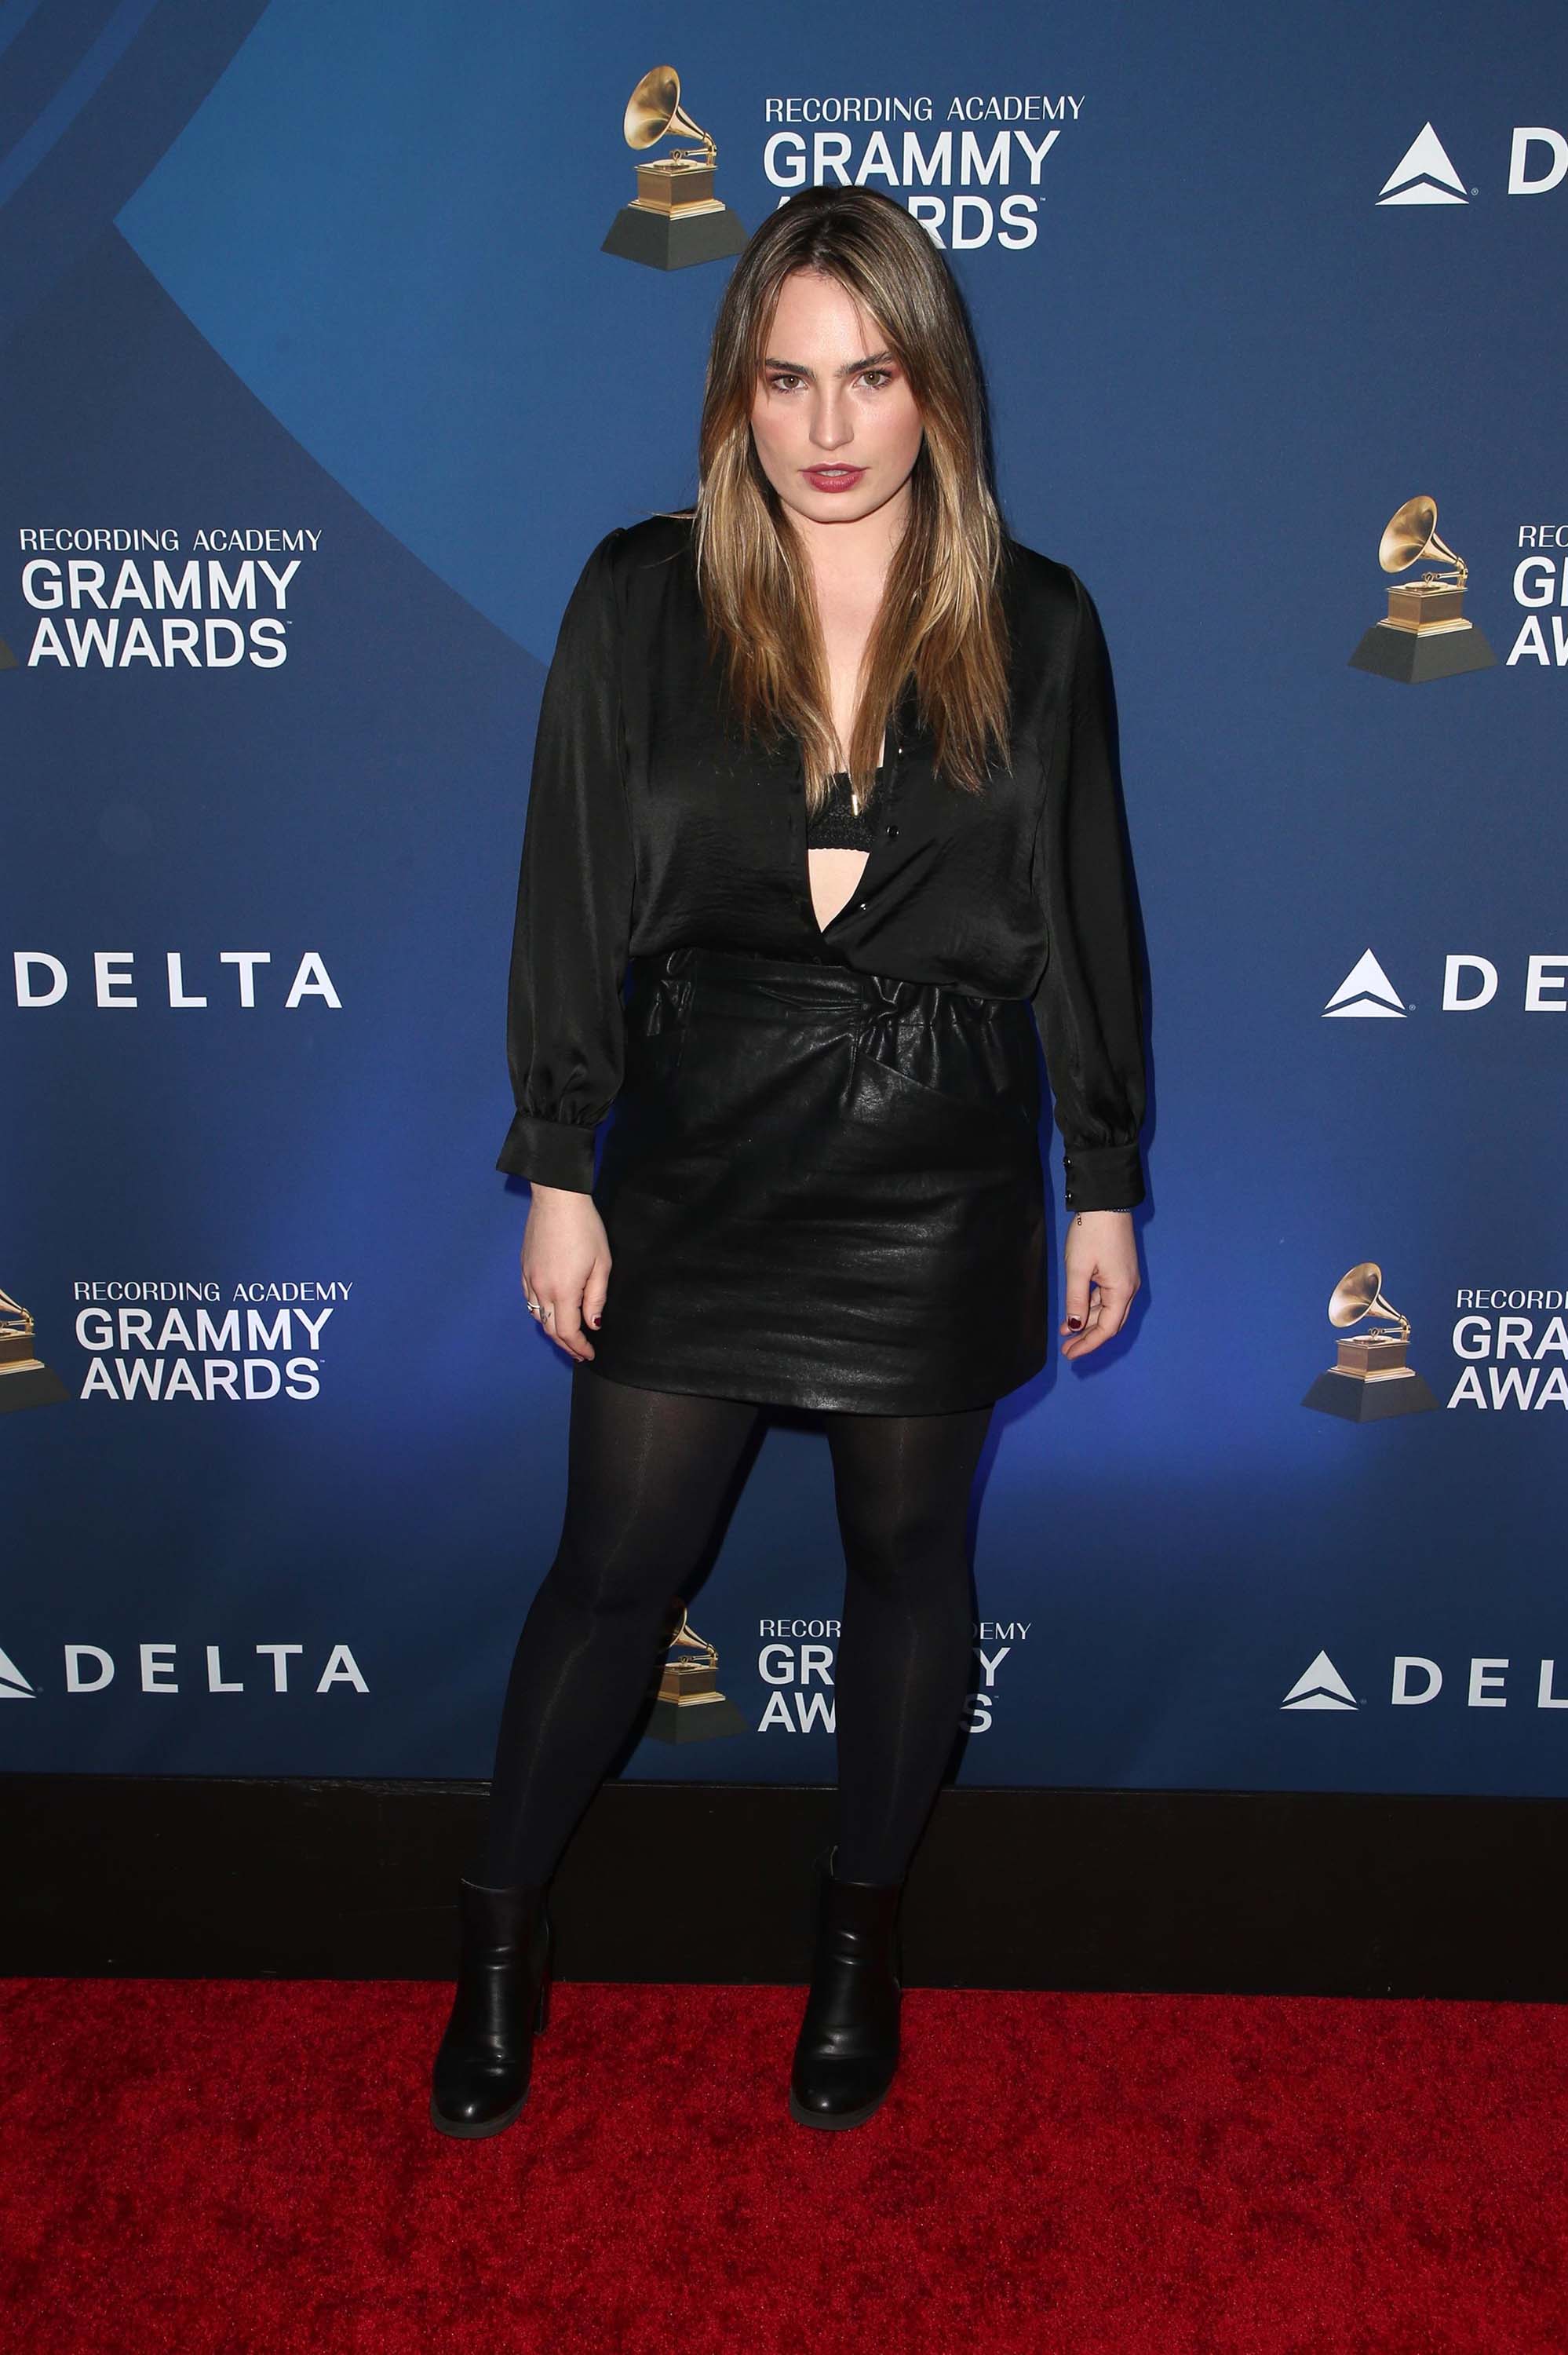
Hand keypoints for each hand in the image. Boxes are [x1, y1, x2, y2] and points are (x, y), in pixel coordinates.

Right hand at [521, 1184, 611, 1362]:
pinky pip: (529, 1299)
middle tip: (580, 1352)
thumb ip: (596, 1298)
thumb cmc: (584, 1228)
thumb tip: (593, 1323)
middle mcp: (541, 1289)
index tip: (590, 1353)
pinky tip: (551, 1311)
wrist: (557, 1199)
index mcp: (563, 1291)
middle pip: (551, 1330)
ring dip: (552, 1330)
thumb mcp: (602, 1264)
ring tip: (567, 1336)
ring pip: (537, 1316)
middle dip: (566, 1345)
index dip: (579, 1347)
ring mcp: (529, 1278)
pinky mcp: (524, 1268)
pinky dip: (540, 1312)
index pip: (568, 1332)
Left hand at [1060, 1208, 1140, 1360]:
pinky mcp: (1119, 1270)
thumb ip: (1076, 1300)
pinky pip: (1106, 1296)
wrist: (1106, 1202)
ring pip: (1107, 1310)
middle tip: (1068, 1349)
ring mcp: (1125, 1279)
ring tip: (1065, 1331)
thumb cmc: (1091, 1233)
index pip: (1106, 1329)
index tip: (1069, 1354)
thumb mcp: (1078, 1269)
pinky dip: (1091, 1306)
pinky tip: (1075, 1311)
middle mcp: (1128, 1288)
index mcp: (1121, 1290)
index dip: (1088, 1344)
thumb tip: (1074, 1327)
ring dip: (1087, 1322)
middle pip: (1109, 1323)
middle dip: (1088, 1337)